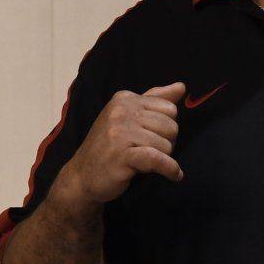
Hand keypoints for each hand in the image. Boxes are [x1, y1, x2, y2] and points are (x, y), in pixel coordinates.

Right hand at [52, 82, 186, 207]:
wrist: (82, 176)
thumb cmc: (108, 147)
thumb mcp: (128, 118)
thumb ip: (155, 100)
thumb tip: (182, 87)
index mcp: (124, 99)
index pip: (169, 109)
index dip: (167, 127)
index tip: (153, 138)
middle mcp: (121, 111)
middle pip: (171, 126)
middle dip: (167, 143)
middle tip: (152, 153)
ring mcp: (120, 132)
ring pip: (166, 144)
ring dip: (164, 158)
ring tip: (148, 163)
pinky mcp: (122, 155)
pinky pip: (158, 159)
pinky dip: (169, 169)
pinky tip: (173, 175)